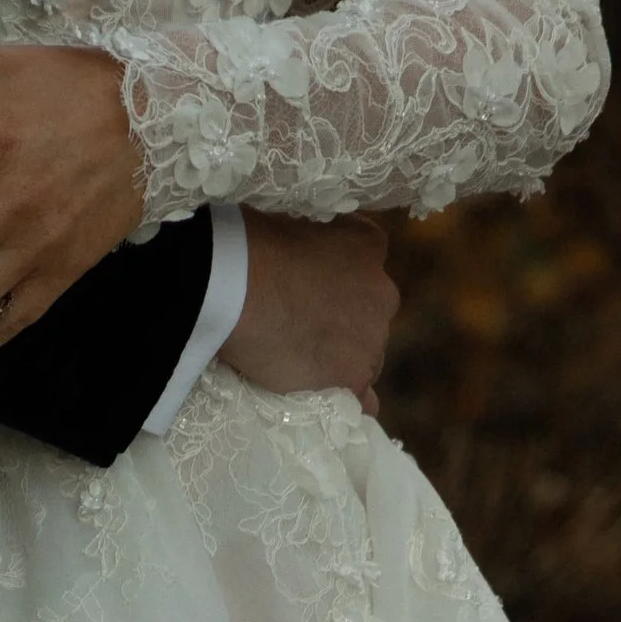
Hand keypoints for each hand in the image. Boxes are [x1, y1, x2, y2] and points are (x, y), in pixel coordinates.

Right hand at [222, 212, 398, 413]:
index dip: (337, 276)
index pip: (366, 261)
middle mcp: (382, 293)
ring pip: (367, 356)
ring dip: (342, 357)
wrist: (238, 290)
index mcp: (368, 246)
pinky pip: (364, 400)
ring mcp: (370, 341)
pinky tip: (327, 398)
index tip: (311, 283)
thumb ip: (310, 241)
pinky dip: (350, 399)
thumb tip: (299, 254)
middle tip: (302, 325)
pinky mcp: (352, 380)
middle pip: (370, 314)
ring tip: (300, 361)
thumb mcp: (290, 221)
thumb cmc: (254, 247)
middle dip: (343, 320)